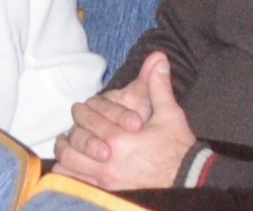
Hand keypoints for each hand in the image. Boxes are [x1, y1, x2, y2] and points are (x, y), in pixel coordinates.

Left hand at [56, 50, 197, 190]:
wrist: (186, 179)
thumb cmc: (177, 146)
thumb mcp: (169, 114)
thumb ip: (159, 86)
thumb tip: (158, 59)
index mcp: (119, 140)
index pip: (89, 122)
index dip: (83, 112)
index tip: (78, 108)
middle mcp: (108, 162)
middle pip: (73, 145)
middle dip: (70, 134)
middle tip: (69, 129)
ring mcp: (106, 180)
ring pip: (70, 166)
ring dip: (66, 154)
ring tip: (68, 146)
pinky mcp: (107, 192)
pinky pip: (76, 184)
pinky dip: (69, 175)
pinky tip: (73, 168)